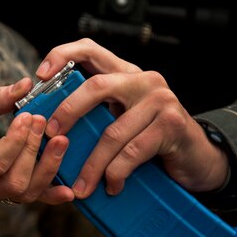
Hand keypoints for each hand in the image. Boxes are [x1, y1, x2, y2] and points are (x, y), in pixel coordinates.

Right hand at [0, 78, 72, 203]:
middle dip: (34, 152)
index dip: (16, 142)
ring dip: (47, 169)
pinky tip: (68, 189)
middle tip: (42, 121)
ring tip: (61, 141)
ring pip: (24, 194)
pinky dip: (49, 193)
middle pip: (14, 183)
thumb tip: (26, 86)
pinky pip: (27, 197)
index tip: (28, 116)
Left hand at [35, 38, 228, 197]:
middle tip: (51, 136)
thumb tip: (50, 131)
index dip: (63, 55)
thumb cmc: (150, 139)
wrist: (196, 157)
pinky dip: (116, 173)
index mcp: (124, 74)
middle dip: (68, 112)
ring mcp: (159, 100)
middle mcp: (143, 80)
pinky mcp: (171, 124)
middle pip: (96, 87)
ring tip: (80, 185)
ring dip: (91, 164)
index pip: (90, 50)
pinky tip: (112, 186)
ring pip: (112, 132)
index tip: (40, 74)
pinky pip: (132, 152)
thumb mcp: (120, 120)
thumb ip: (95, 115)